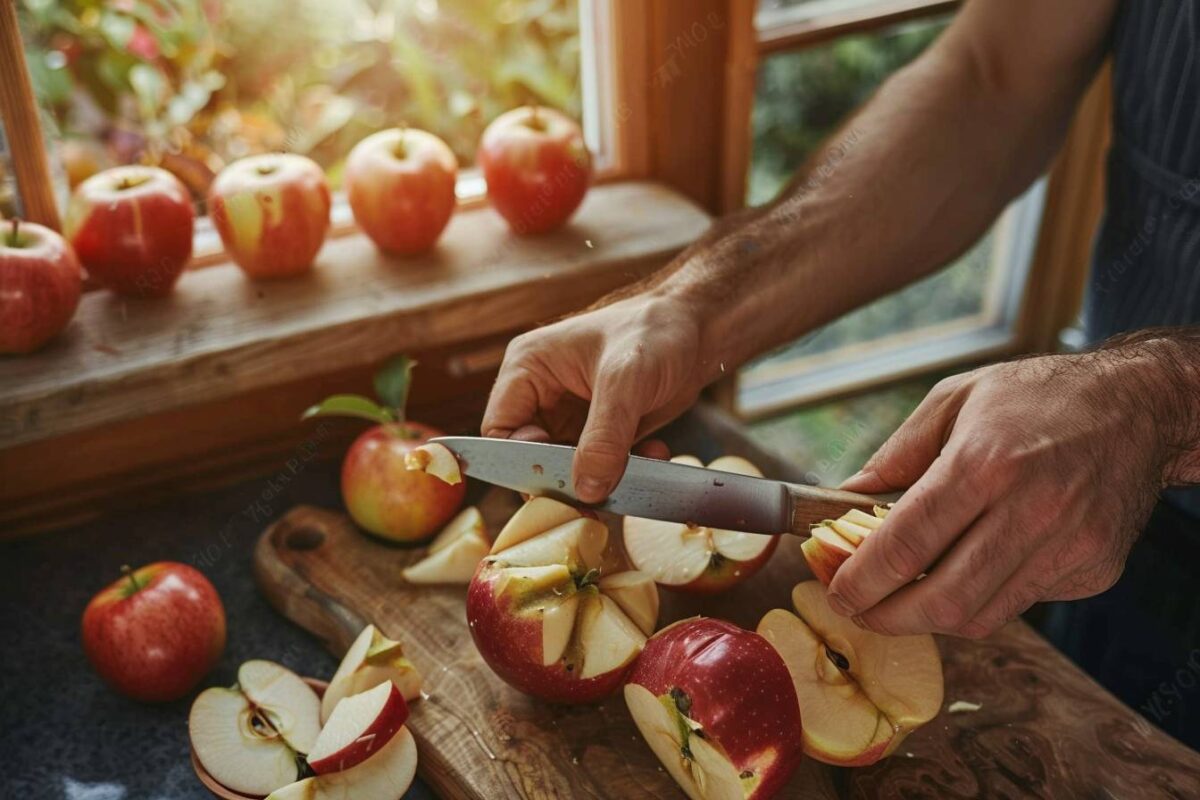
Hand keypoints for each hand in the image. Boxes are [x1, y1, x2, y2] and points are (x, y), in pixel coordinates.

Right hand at [483, 293, 707, 502]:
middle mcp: (542, 394)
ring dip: (602, 476)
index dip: (521, 461)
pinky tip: (655, 454)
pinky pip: (599, 467)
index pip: (499, 429)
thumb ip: (603, 438)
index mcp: (528, 367)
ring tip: (638, 469)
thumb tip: (585, 491)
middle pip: (532, 457)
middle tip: (600, 494)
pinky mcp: (601, 431)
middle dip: (566, 478)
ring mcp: (571, 415)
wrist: (701, 328)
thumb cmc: (656, 332)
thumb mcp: (625, 382)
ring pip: (568, 468)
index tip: (560, 479)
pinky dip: (625, 471)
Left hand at [831, 348, 1188, 638]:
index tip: (837, 589)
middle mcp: (1031, 510)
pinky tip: (967, 572)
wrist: (1139, 405)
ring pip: (981, 615)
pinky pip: (1021, 602)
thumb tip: (844, 498)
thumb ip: (896, 454)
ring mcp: (1068, 546)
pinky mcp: (1093, 568)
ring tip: (900, 599)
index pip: (907, 543)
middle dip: (887, 617)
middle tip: (860, 610)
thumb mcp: (955, 399)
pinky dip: (982, 599)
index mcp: (985, 462)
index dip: (862, 578)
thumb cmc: (1038, 396)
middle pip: (943, 599)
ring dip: (930, 618)